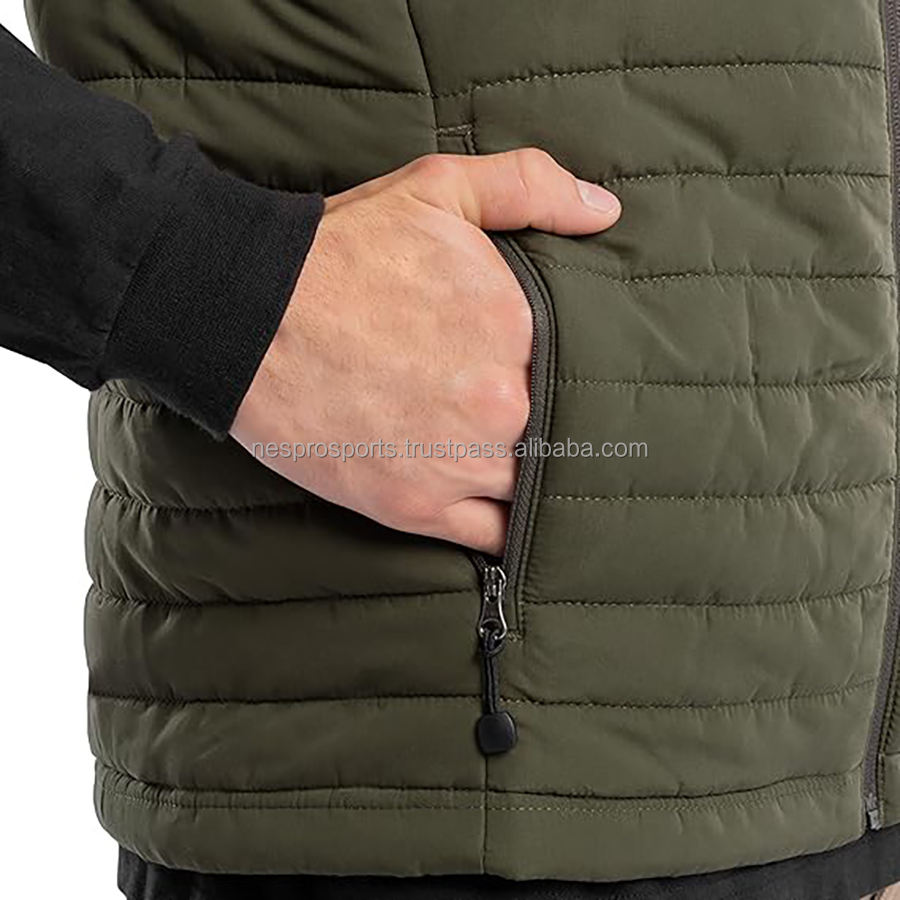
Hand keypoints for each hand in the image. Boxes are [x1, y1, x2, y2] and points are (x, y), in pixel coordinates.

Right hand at [230, 149, 619, 553]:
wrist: (246, 316)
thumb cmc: (339, 253)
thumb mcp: (437, 190)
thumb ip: (530, 188)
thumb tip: (604, 212)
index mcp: (518, 329)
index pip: (582, 364)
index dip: (574, 369)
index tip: (557, 369)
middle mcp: (500, 406)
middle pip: (560, 428)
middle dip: (554, 422)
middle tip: (536, 415)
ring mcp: (459, 464)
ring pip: (532, 486)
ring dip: (533, 476)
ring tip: (521, 460)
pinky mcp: (415, 508)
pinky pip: (494, 537)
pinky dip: (507, 527)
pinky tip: (503, 508)